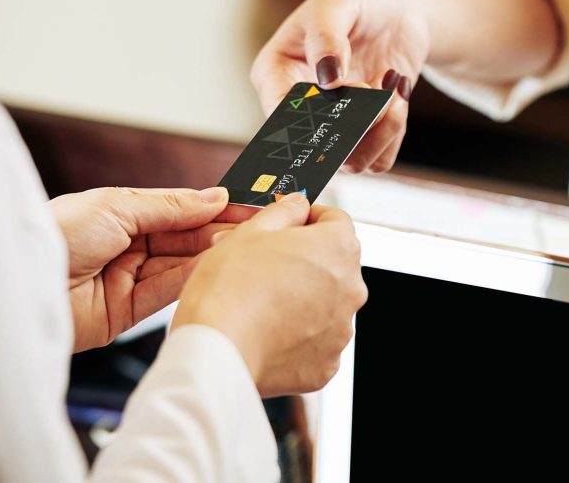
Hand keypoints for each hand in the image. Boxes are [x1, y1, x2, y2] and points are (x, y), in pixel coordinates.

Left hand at [51, 186, 237, 351]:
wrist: (17, 286)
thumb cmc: (55, 234)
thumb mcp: (117, 206)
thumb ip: (171, 206)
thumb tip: (215, 197)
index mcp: (119, 214)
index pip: (176, 210)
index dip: (210, 207)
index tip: (244, 205)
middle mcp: (125, 246)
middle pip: (182, 238)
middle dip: (215, 231)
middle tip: (251, 225)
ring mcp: (127, 279)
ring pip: (179, 264)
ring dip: (208, 253)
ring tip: (239, 243)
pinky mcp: (126, 312)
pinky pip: (166, 292)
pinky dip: (191, 278)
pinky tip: (214, 264)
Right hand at [172, 194, 366, 396]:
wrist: (217, 350)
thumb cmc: (230, 287)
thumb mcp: (251, 231)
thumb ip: (284, 211)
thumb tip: (299, 204)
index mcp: (338, 248)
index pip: (336, 220)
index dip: (310, 219)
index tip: (290, 225)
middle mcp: (352, 288)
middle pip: (334, 264)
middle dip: (306, 261)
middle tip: (267, 267)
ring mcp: (342, 329)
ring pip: (326, 303)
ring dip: (304, 298)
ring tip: (263, 303)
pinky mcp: (327, 364)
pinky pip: (316, 341)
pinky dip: (298, 336)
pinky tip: (268, 332)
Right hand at [251, 0, 429, 172]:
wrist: (397, 6)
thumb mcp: (338, 1)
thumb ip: (326, 37)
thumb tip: (327, 82)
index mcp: (275, 75)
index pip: (278, 115)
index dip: (310, 114)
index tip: (344, 89)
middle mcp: (299, 109)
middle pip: (316, 148)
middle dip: (354, 122)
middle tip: (374, 83)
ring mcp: (333, 127)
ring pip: (351, 162)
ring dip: (381, 127)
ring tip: (393, 83)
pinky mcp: (366, 135)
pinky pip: (380, 161)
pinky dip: (395, 129)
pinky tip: (399, 88)